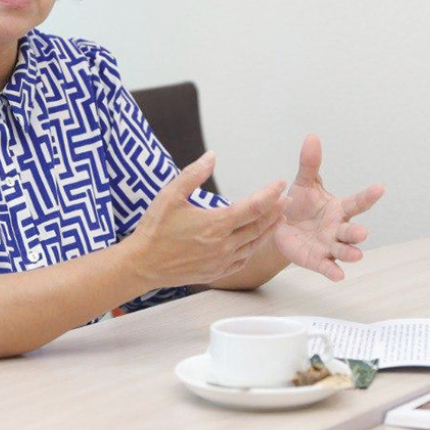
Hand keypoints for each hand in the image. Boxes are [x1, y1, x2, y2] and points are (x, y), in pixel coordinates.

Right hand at [127, 152, 287, 286]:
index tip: (280, 184)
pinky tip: (255, 242)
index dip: (270, 194)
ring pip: (254, 244)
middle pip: (259, 226)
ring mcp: (221, 261)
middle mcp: (224, 245)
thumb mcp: (170, 195)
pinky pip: (243, 260)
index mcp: (216, 224)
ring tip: (278, 218)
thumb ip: (193, 174)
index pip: (253, 207)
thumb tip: (212, 156)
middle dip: (275, 211)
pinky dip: (253, 248)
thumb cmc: (154, 229)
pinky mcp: (216, 273)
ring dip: (268, 230)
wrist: (142, 264)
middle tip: (287, 200)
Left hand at [274, 135, 383, 281]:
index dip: (368, 196)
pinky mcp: (316, 260)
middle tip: (363, 233)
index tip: (380, 187)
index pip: (357, 202)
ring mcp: (328, 246)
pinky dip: (332, 271)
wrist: (281, 226)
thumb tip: (311, 136)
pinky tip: (338, 276)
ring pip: (343, 251)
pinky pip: (326, 266)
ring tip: (357, 256)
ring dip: (350, 253)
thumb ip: (309, 163)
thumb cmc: (300, 203)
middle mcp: (338, 228)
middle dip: (357, 233)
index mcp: (339, 208)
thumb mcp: (304, 182)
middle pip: (351, 231)